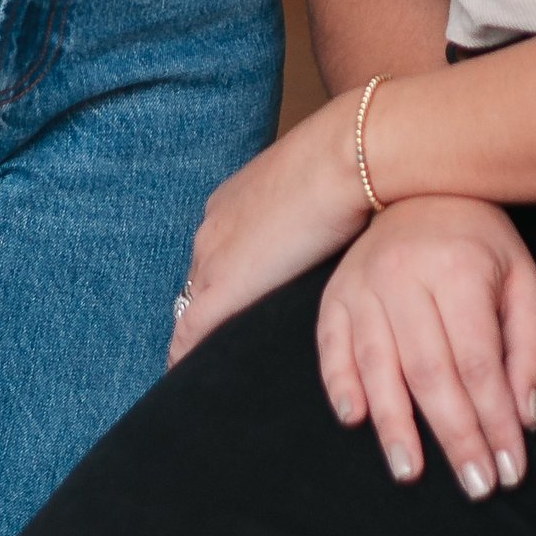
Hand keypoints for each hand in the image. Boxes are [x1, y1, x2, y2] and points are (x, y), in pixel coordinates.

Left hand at [166, 99, 372, 365]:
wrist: (345, 159)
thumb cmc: (350, 168)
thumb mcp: (322, 191)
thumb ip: (314, 217)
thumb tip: (333, 233)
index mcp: (233, 202)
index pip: (218, 252)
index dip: (224, 281)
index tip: (233, 305)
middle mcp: (213, 227)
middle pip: (198, 280)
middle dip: (206, 310)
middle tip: (218, 345)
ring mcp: (213, 256)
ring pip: (192, 306)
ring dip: (199, 334)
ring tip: (205, 364)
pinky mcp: (222, 286)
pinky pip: (190, 331)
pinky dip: (186, 354)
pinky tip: (188, 376)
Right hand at [318, 200, 535, 500]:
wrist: (414, 182)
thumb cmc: (477, 239)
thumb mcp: (522, 278)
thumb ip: (528, 346)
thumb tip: (524, 415)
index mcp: (458, 268)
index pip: (478, 362)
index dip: (494, 420)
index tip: (508, 468)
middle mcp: (404, 275)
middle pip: (430, 372)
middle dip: (454, 436)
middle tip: (474, 487)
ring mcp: (362, 284)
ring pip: (377, 366)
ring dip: (394, 425)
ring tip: (410, 471)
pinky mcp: (333, 293)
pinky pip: (330, 347)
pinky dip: (341, 386)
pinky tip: (356, 420)